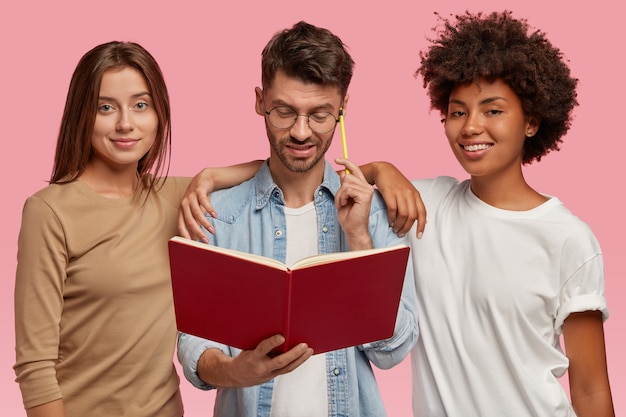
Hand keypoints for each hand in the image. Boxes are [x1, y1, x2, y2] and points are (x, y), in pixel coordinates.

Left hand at [178, 169, 217, 242]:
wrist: (204, 178)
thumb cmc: (200, 197)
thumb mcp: (197, 209)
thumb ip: (196, 221)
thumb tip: (197, 237)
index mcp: (182, 210)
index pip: (181, 226)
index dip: (186, 236)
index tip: (193, 246)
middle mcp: (184, 204)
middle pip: (189, 221)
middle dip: (197, 232)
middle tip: (205, 242)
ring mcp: (190, 196)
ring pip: (196, 212)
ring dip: (205, 223)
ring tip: (212, 231)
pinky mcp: (199, 190)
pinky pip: (203, 201)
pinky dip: (209, 209)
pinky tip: (215, 216)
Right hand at [198, 335, 313, 387]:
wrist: (236, 376)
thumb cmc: (244, 356)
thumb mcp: (247, 347)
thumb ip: (260, 341)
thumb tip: (276, 326)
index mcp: (252, 357)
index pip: (262, 349)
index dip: (272, 343)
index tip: (281, 336)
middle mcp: (261, 367)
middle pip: (280, 361)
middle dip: (293, 353)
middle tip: (304, 345)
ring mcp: (268, 374)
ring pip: (287, 368)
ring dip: (300, 359)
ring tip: (309, 350)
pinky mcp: (273, 376)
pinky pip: (287, 369)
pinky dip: (297, 362)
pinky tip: (304, 355)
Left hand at [334, 158, 373, 249]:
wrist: (353, 229)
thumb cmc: (348, 216)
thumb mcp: (343, 197)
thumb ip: (344, 185)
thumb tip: (343, 172)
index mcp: (363, 187)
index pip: (355, 169)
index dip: (346, 162)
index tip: (337, 159)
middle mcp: (367, 187)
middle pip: (347, 176)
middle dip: (339, 189)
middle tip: (340, 201)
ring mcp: (367, 190)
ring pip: (346, 183)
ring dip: (339, 195)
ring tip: (342, 204)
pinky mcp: (365, 195)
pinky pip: (347, 189)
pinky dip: (341, 197)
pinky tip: (344, 205)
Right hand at [365, 161, 425, 237]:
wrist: (383, 170)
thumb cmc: (395, 182)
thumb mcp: (408, 191)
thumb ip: (414, 204)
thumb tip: (422, 220)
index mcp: (416, 195)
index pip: (422, 213)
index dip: (421, 226)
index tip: (419, 236)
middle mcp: (409, 194)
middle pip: (412, 216)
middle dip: (407, 228)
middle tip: (401, 233)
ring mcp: (400, 193)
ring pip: (403, 214)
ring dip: (399, 225)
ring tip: (395, 229)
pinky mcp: (389, 193)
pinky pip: (393, 209)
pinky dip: (392, 218)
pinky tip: (390, 222)